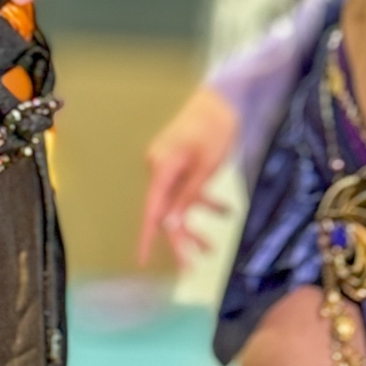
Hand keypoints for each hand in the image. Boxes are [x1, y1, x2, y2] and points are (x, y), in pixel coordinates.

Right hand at [139, 86, 238, 267]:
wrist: (222, 99)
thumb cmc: (215, 130)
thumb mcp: (206, 167)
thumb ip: (187, 197)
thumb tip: (171, 225)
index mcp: (162, 168)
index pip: (151, 210)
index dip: (146, 237)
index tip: (141, 260)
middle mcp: (159, 168)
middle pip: (165, 211)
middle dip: (179, 239)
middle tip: (193, 266)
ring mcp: (168, 165)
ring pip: (176, 203)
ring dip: (192, 224)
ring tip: (210, 248)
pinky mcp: (179, 163)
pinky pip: (185, 189)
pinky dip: (200, 201)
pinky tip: (224, 211)